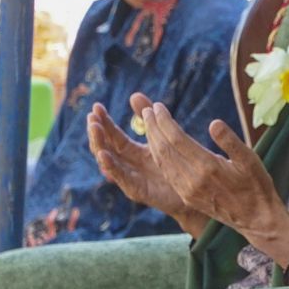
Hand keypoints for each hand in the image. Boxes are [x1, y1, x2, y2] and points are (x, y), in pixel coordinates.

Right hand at [87, 96, 203, 235]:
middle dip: (97, 132)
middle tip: (91, 117)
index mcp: (134, 153)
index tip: (96, 107)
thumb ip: (149, 118)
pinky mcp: (138, 190)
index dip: (104, 122)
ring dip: (99, 145)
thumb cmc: (179, 165)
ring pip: (109, 162)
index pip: (113, 135)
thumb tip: (134, 95)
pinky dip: (111, 167)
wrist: (197, 192)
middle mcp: (129, 165)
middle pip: (106, 147)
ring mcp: (131, 178)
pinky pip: (122, 178)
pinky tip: (104, 154)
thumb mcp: (162, 137)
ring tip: (94, 129)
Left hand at [143, 103, 288, 250]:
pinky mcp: (187, 197)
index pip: (177, 139)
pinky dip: (158, 156)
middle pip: (164, 149)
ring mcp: (188, 190)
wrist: (256, 219)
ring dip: (152, 140)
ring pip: (162, 161)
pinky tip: (156, 146)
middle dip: (153, 127)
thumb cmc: (257, 185)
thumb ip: (231, 141)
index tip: (158, 106)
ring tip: (148, 123)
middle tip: (146, 110)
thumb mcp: (251, 160)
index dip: (164, 121)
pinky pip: (166, 173)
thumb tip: (214, 123)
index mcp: (208, 167)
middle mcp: (193, 180)